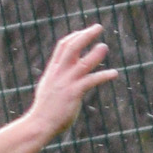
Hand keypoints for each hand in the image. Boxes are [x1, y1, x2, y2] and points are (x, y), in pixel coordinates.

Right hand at [25, 25, 116, 144]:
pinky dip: (104, 75)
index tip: (85, 32)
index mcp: (53, 71)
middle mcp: (59, 73)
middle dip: (86, 35)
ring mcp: (66, 83)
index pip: (63, 46)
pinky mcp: (74, 93)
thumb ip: (56, 80)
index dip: (75, 36)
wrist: (38, 125)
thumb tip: (62, 78)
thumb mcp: (47, 89)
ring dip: (96, 53)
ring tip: (104, 46)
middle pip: (72, 47)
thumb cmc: (44, 111)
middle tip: (98, 27)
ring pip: (83, 62)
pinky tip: (114, 74)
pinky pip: (92, 80)